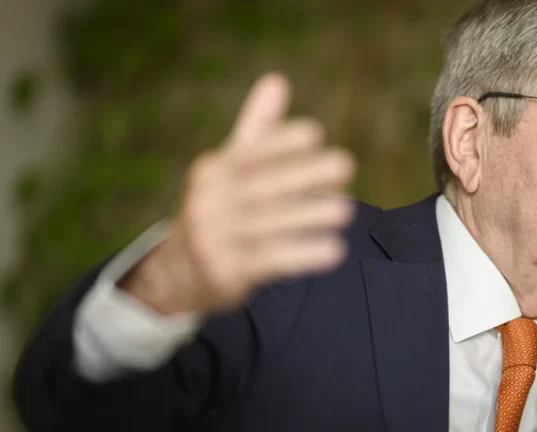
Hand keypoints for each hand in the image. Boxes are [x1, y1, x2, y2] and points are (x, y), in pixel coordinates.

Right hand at [122, 73, 355, 315]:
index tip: (314, 134)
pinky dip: (304, 255)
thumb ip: (257, 129)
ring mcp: (214, 238)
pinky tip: (335, 251)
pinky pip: (271, 261)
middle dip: (305, 175)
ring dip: (311, 216)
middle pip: (263, 186)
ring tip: (348, 210)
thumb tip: (277, 79)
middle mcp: (209, 201)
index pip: (250, 152)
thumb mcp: (229, 169)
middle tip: (345, 166)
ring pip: (269, 225)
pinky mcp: (224, 272)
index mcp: (213, 171)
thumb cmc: (218, 210)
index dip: (280, 141)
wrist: (175, 272)